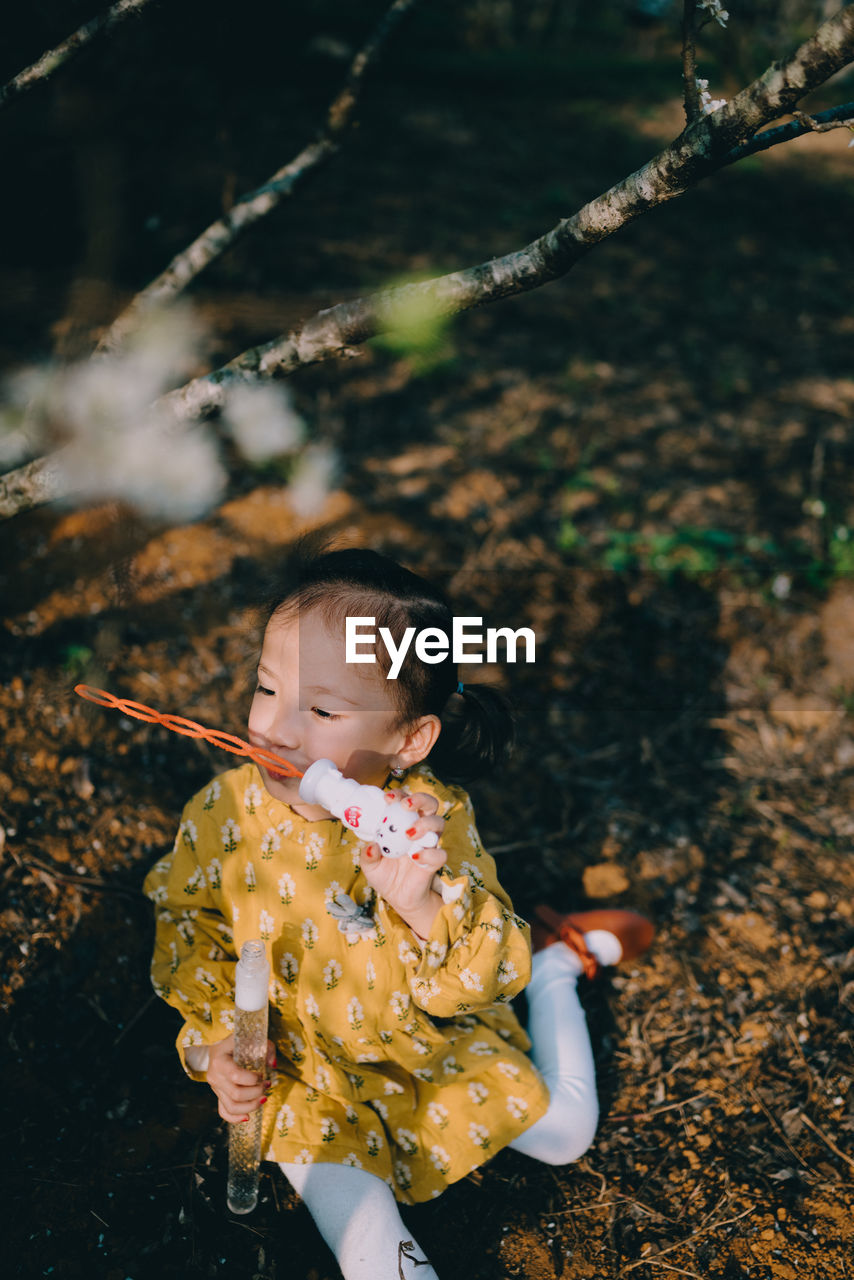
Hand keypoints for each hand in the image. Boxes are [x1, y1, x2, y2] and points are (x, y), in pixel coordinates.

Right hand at [205, 1034, 276, 1122]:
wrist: (220, 1049)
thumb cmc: (238, 1042)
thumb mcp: (252, 1038)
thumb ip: (266, 1048)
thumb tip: (273, 1065)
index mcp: (219, 1061)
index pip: (236, 1076)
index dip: (253, 1079)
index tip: (263, 1075)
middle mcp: (214, 1077)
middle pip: (236, 1094)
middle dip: (256, 1093)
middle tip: (267, 1086)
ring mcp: (215, 1089)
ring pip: (231, 1107)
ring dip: (251, 1106)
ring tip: (264, 1099)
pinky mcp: (218, 1096)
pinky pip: (224, 1112)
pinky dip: (235, 1118)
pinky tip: (247, 1117)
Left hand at [360, 791, 445, 936]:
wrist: (398, 897)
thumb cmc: (384, 874)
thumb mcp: (369, 865)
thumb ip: (368, 856)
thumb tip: (372, 846)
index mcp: (402, 823)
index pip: (405, 800)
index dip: (399, 794)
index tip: (388, 798)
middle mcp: (418, 829)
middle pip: (429, 804)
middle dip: (420, 799)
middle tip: (406, 805)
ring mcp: (428, 844)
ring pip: (439, 823)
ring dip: (425, 823)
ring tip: (409, 833)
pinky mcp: (434, 862)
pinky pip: (440, 854)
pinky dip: (429, 853)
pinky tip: (414, 857)